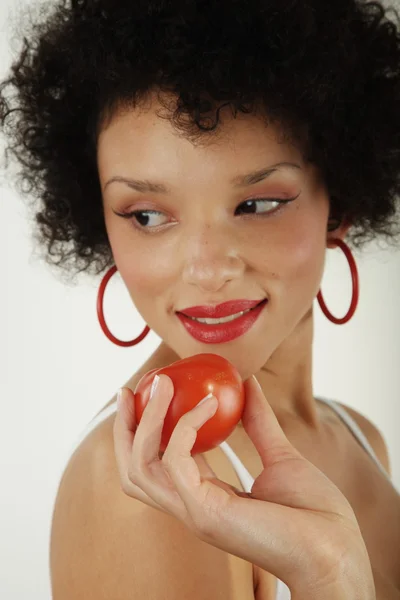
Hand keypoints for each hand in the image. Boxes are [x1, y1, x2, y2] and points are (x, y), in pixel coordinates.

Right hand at [113, 373, 374, 597]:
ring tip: (161, 385)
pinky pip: (176, 461)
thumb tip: (247, 383)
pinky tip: (207, 405)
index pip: (155, 465)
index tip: (146, 394)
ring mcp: (194, 511)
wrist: (335, 547)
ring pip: (142, 466)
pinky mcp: (205, 511)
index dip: (142, 430)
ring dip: (146, 420)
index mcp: (203, 496)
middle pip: (133, 469)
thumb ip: (257, 421)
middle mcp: (190, 506)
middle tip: (130, 389)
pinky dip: (185, 427)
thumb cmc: (313, 511)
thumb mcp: (279, 454)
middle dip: (125, 427)